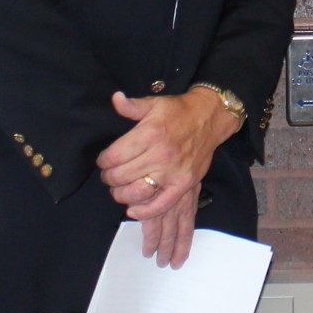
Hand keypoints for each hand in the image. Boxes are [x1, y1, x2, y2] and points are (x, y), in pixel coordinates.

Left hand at [100, 88, 239, 268]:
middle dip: (110, 180)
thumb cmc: (178, 112)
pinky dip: (145, 213)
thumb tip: (115, 99)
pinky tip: (133, 212)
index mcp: (150, 134)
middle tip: (109, 179)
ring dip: (123, 197)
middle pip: (123, 176)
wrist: (209, 118)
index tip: (103, 162)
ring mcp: (173, 172)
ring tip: (119, 193)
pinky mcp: (184, 185)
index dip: (103, 162)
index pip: (114, 156)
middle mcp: (161, 154)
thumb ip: (132, 105)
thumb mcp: (153, 103)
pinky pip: (162, 206)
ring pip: (138, 194)